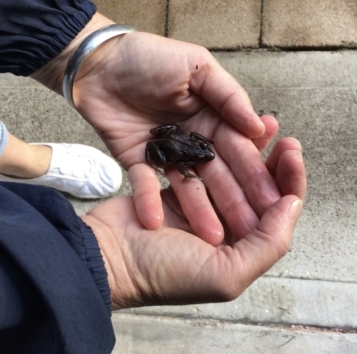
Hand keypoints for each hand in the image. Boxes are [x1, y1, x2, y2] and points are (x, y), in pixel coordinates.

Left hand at [33, 13, 273, 243]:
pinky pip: (145, 184)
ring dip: (197, 209)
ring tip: (210, 237)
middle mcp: (193, 140)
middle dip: (233, 200)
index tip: (271, 200)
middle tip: (247, 229)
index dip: (253, 173)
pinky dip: (149, 201)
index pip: (237, 149)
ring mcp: (166, 154)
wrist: (101, 62)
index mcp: (212, 118)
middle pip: (216, 173)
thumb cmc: (151, 57)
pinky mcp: (138, 162)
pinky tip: (155, 222)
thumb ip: (228, 96)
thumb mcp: (197, 66)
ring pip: (184, 185)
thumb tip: (258, 126)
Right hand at [82, 138, 305, 308]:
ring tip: (262, 127)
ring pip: (228, 173)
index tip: (291, 152)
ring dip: (246, 151)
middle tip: (283, 136)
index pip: (275, 213)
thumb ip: (268, 243)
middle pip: (254, 189)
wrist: (108, 259)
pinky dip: (211, 152)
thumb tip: (293, 203)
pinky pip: (196, 168)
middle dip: (271, 162)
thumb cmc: (163, 272)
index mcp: (238, 248)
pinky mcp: (171, 190)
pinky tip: (226, 134)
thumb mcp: (225, 274)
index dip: (289, 182)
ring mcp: (195, 207)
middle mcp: (221, 226)